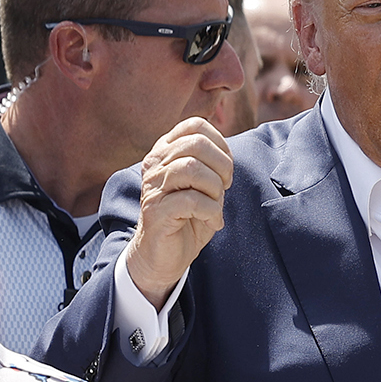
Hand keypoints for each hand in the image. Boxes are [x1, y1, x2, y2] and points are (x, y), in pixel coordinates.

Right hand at [128, 118, 234, 309]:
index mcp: (165, 152)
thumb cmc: (188, 219)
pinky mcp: (155, 211)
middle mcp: (155, 164)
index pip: (195, 125)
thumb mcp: (204, 187)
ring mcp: (152, 187)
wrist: (164, 256)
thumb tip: (228, 156)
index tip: (225, 169)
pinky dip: (211, 211)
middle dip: (222, 164)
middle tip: (225, 187)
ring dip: (214, 188)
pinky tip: (213, 222)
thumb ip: (212, 166)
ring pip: (190, 168)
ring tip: (216, 205)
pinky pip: (190, 201)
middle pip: (195, 143)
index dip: (220, 143)